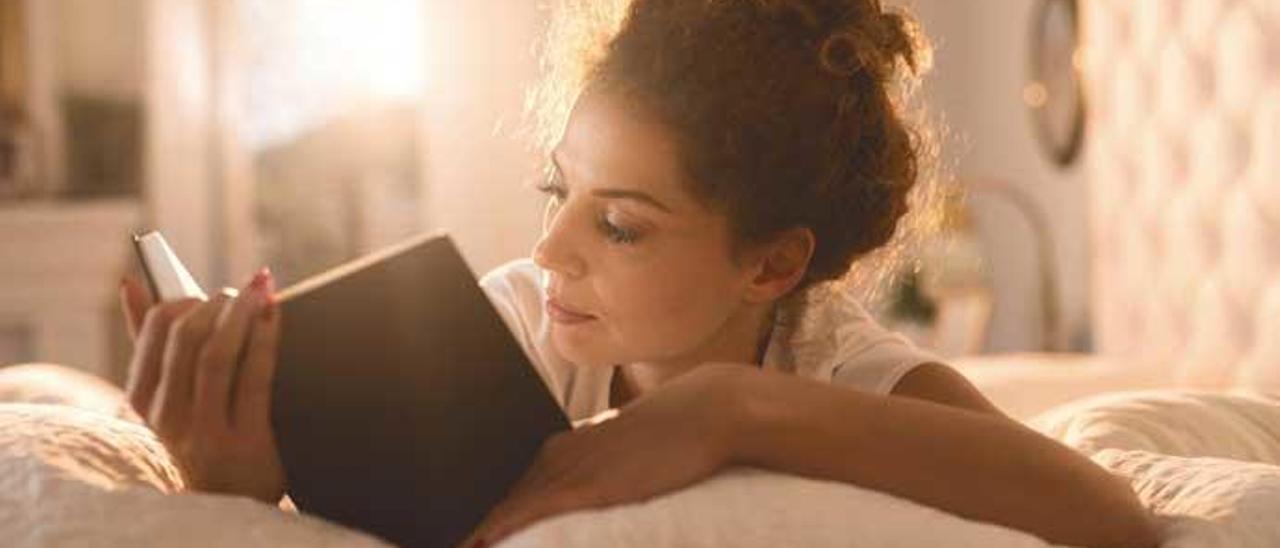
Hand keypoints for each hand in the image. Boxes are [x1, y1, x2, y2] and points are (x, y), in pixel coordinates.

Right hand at [119, 269, 285, 503]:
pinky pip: (254, 377)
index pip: (154, 330)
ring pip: (217, 354)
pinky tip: (274, 316)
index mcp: (143, 399)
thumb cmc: (204, 430)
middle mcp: (167, 417)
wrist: (236, 497)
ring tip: (261, 293)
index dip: (186, 300)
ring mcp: (203, 432)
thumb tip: (130, 283)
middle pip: (186, 337)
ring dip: (242, 313)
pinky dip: (265, 337)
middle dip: (218, 304)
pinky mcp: (243, 442)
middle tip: (242, 292)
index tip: (209, 293)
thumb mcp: (170, 394)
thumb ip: (149, 342)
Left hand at [461, 363, 752, 546]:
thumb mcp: (619, 453)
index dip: (477, 513)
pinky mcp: (587, 487)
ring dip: (475, 532)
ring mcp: (569, 470)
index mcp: (558, 448)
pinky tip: (477, 542)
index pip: (504, 488)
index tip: (451, 531)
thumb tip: (577, 497)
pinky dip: (498, 531)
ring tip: (451, 543)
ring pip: (503, 509)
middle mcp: (554, 456)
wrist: (702, 411)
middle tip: (434, 538)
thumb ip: (591, 474)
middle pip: (494, 498)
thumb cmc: (670, 436)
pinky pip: (528, 514)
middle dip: (466, 524)